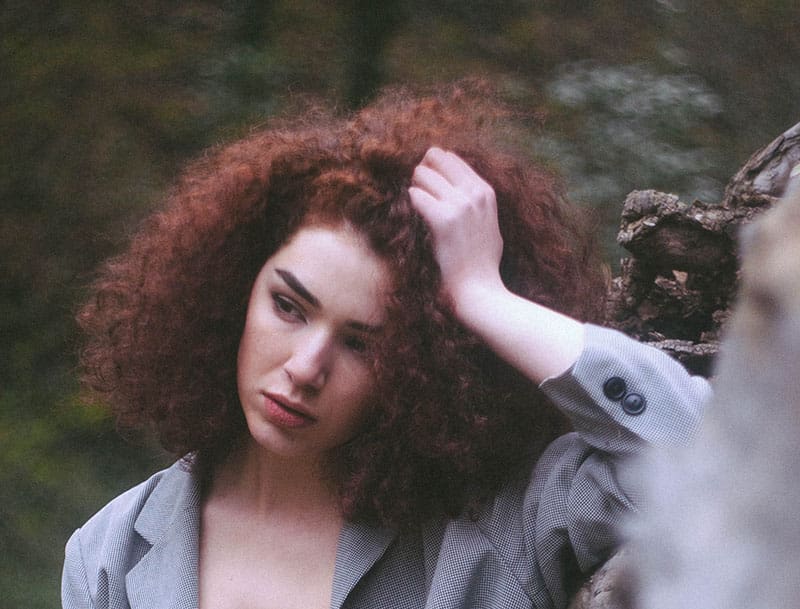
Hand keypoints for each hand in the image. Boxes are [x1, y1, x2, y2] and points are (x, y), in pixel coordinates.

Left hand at [409, 147, 584, 380]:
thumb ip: (475, 202)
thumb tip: (456, 188)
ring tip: (417, 210)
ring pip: (422, 174)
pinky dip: (411, 205)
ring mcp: (460, 205)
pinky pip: (415, 196)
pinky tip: (415, 219)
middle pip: (435, 158)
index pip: (453, 159)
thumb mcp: (488, 223)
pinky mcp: (443, 220)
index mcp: (486, 192)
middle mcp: (474, 193)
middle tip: (418, 195)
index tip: (427, 187)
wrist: (479, 289)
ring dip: (414, 189)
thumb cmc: (481, 263)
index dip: (434, 169)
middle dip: (422, 173)